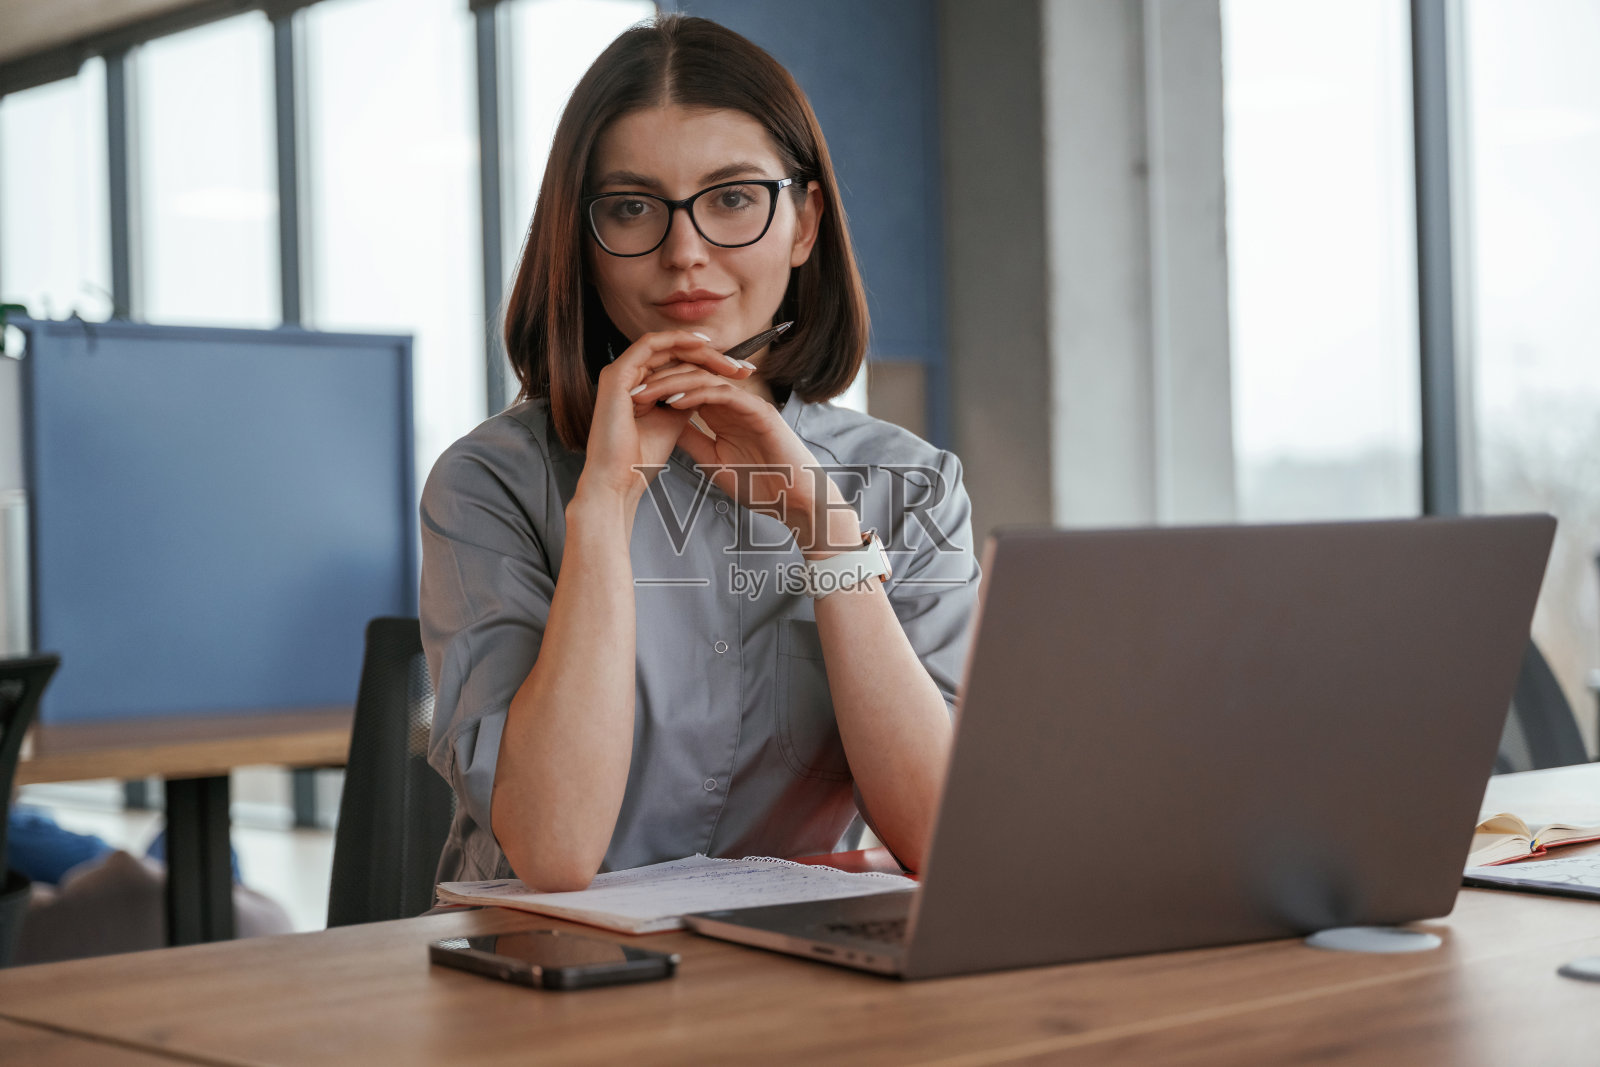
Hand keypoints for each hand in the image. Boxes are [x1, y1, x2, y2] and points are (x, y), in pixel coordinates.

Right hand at [581, 330, 754, 504]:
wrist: (618, 480)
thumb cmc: (640, 460)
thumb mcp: (672, 423)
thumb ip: (685, 402)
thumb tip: (706, 389)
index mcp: (636, 388)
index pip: (674, 365)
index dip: (705, 366)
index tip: (737, 375)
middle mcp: (626, 377)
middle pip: (671, 352)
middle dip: (708, 355)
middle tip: (739, 366)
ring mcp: (619, 373)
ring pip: (663, 345)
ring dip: (697, 347)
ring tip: (726, 358)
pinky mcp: (616, 374)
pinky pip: (650, 344)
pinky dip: (676, 340)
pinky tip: (701, 345)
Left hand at [626, 356, 861, 554]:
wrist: (794, 500)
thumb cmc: (760, 484)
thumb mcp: (712, 461)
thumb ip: (691, 440)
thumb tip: (660, 427)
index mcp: (721, 412)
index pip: (685, 391)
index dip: (657, 393)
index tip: (629, 404)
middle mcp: (733, 402)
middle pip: (691, 378)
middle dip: (658, 382)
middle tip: (629, 391)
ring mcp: (747, 402)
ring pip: (703, 379)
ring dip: (671, 384)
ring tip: (645, 393)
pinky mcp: (758, 409)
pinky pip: (722, 393)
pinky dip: (696, 394)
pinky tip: (674, 402)